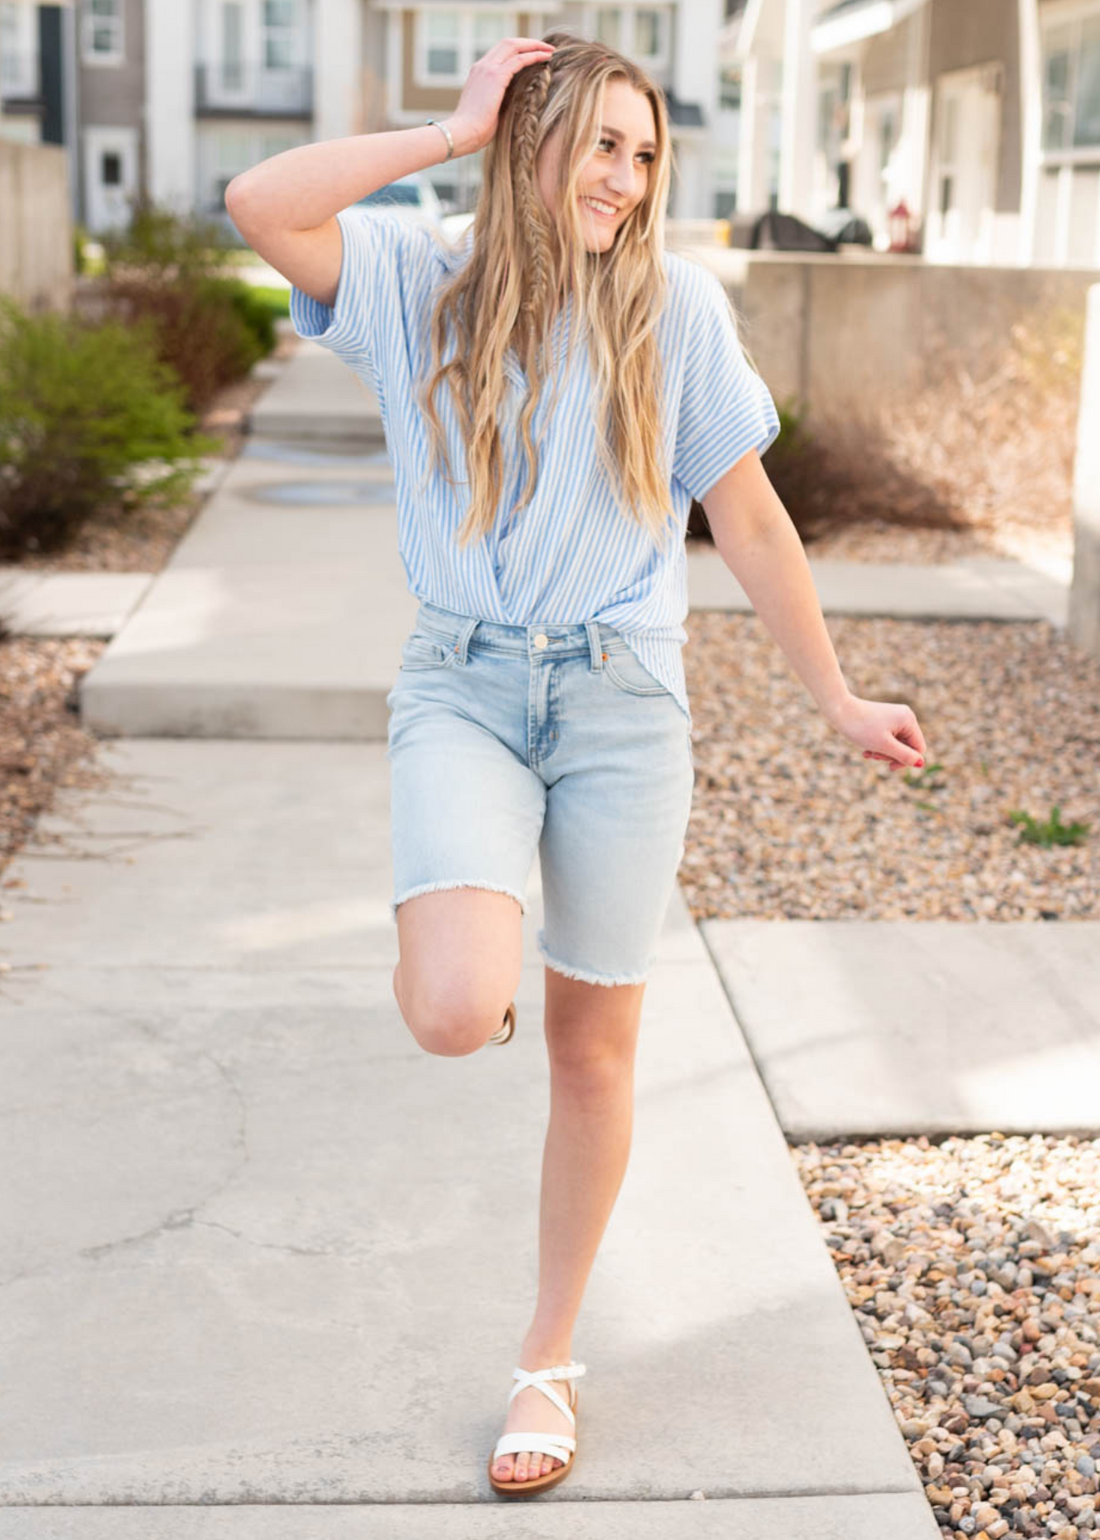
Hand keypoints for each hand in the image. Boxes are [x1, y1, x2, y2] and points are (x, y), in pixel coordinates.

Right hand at [445, 37, 555, 155]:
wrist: (463, 133)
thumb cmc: (475, 131)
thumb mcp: (488, 111)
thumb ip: (499, 101)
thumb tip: (515, 105)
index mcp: (479, 73)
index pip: (501, 52)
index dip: (519, 49)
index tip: (534, 54)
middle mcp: (482, 66)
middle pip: (508, 43)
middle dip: (529, 42)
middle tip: (546, 48)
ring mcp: (487, 69)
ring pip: (514, 46)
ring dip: (534, 45)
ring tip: (550, 50)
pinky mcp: (495, 77)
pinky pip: (519, 60)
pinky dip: (534, 56)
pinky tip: (547, 58)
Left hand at [827, 694, 927, 771]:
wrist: (838, 710)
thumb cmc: (861, 728)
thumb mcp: (884, 746)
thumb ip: (904, 756)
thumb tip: (921, 763)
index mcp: (908, 720)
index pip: (918, 748)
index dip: (906, 761)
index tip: (889, 766)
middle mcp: (904, 716)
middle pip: (907, 746)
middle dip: (891, 755)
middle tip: (874, 756)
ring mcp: (894, 717)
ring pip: (896, 744)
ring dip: (883, 752)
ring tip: (869, 753)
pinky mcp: (884, 719)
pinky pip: (888, 738)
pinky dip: (878, 746)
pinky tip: (866, 751)